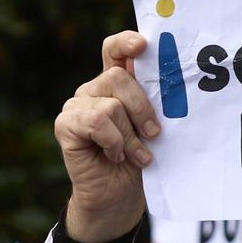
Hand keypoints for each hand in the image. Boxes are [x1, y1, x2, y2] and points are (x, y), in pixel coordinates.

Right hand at [54, 32, 161, 242]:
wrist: (119, 200)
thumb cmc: (140, 163)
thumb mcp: (155, 131)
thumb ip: (156, 105)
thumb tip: (176, 87)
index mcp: (117, 85)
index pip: (115, 50)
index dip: (126, 42)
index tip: (144, 45)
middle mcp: (95, 89)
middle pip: (118, 77)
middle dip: (143, 108)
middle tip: (155, 134)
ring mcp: (78, 105)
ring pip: (111, 105)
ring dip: (131, 136)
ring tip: (137, 155)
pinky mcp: (66, 124)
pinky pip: (97, 122)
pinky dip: (114, 143)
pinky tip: (115, 156)